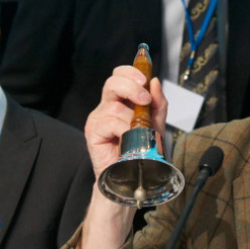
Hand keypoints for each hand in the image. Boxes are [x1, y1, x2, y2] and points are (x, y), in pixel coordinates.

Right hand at [83, 65, 167, 180]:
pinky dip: (123, 130)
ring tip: (140, 134)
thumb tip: (155, 82)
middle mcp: (106, 106)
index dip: (131, 72)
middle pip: (112, 82)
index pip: (120, 75)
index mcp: (120, 100)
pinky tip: (127, 140)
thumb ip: (158, 104)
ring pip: (115, 107)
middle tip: (145, 99)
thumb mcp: (156, 124)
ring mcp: (97, 118)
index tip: (145, 80)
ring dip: (132, 119)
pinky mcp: (92, 131)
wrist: (131, 175)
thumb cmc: (141, 150)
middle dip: (131, 87)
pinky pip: (109, 122)